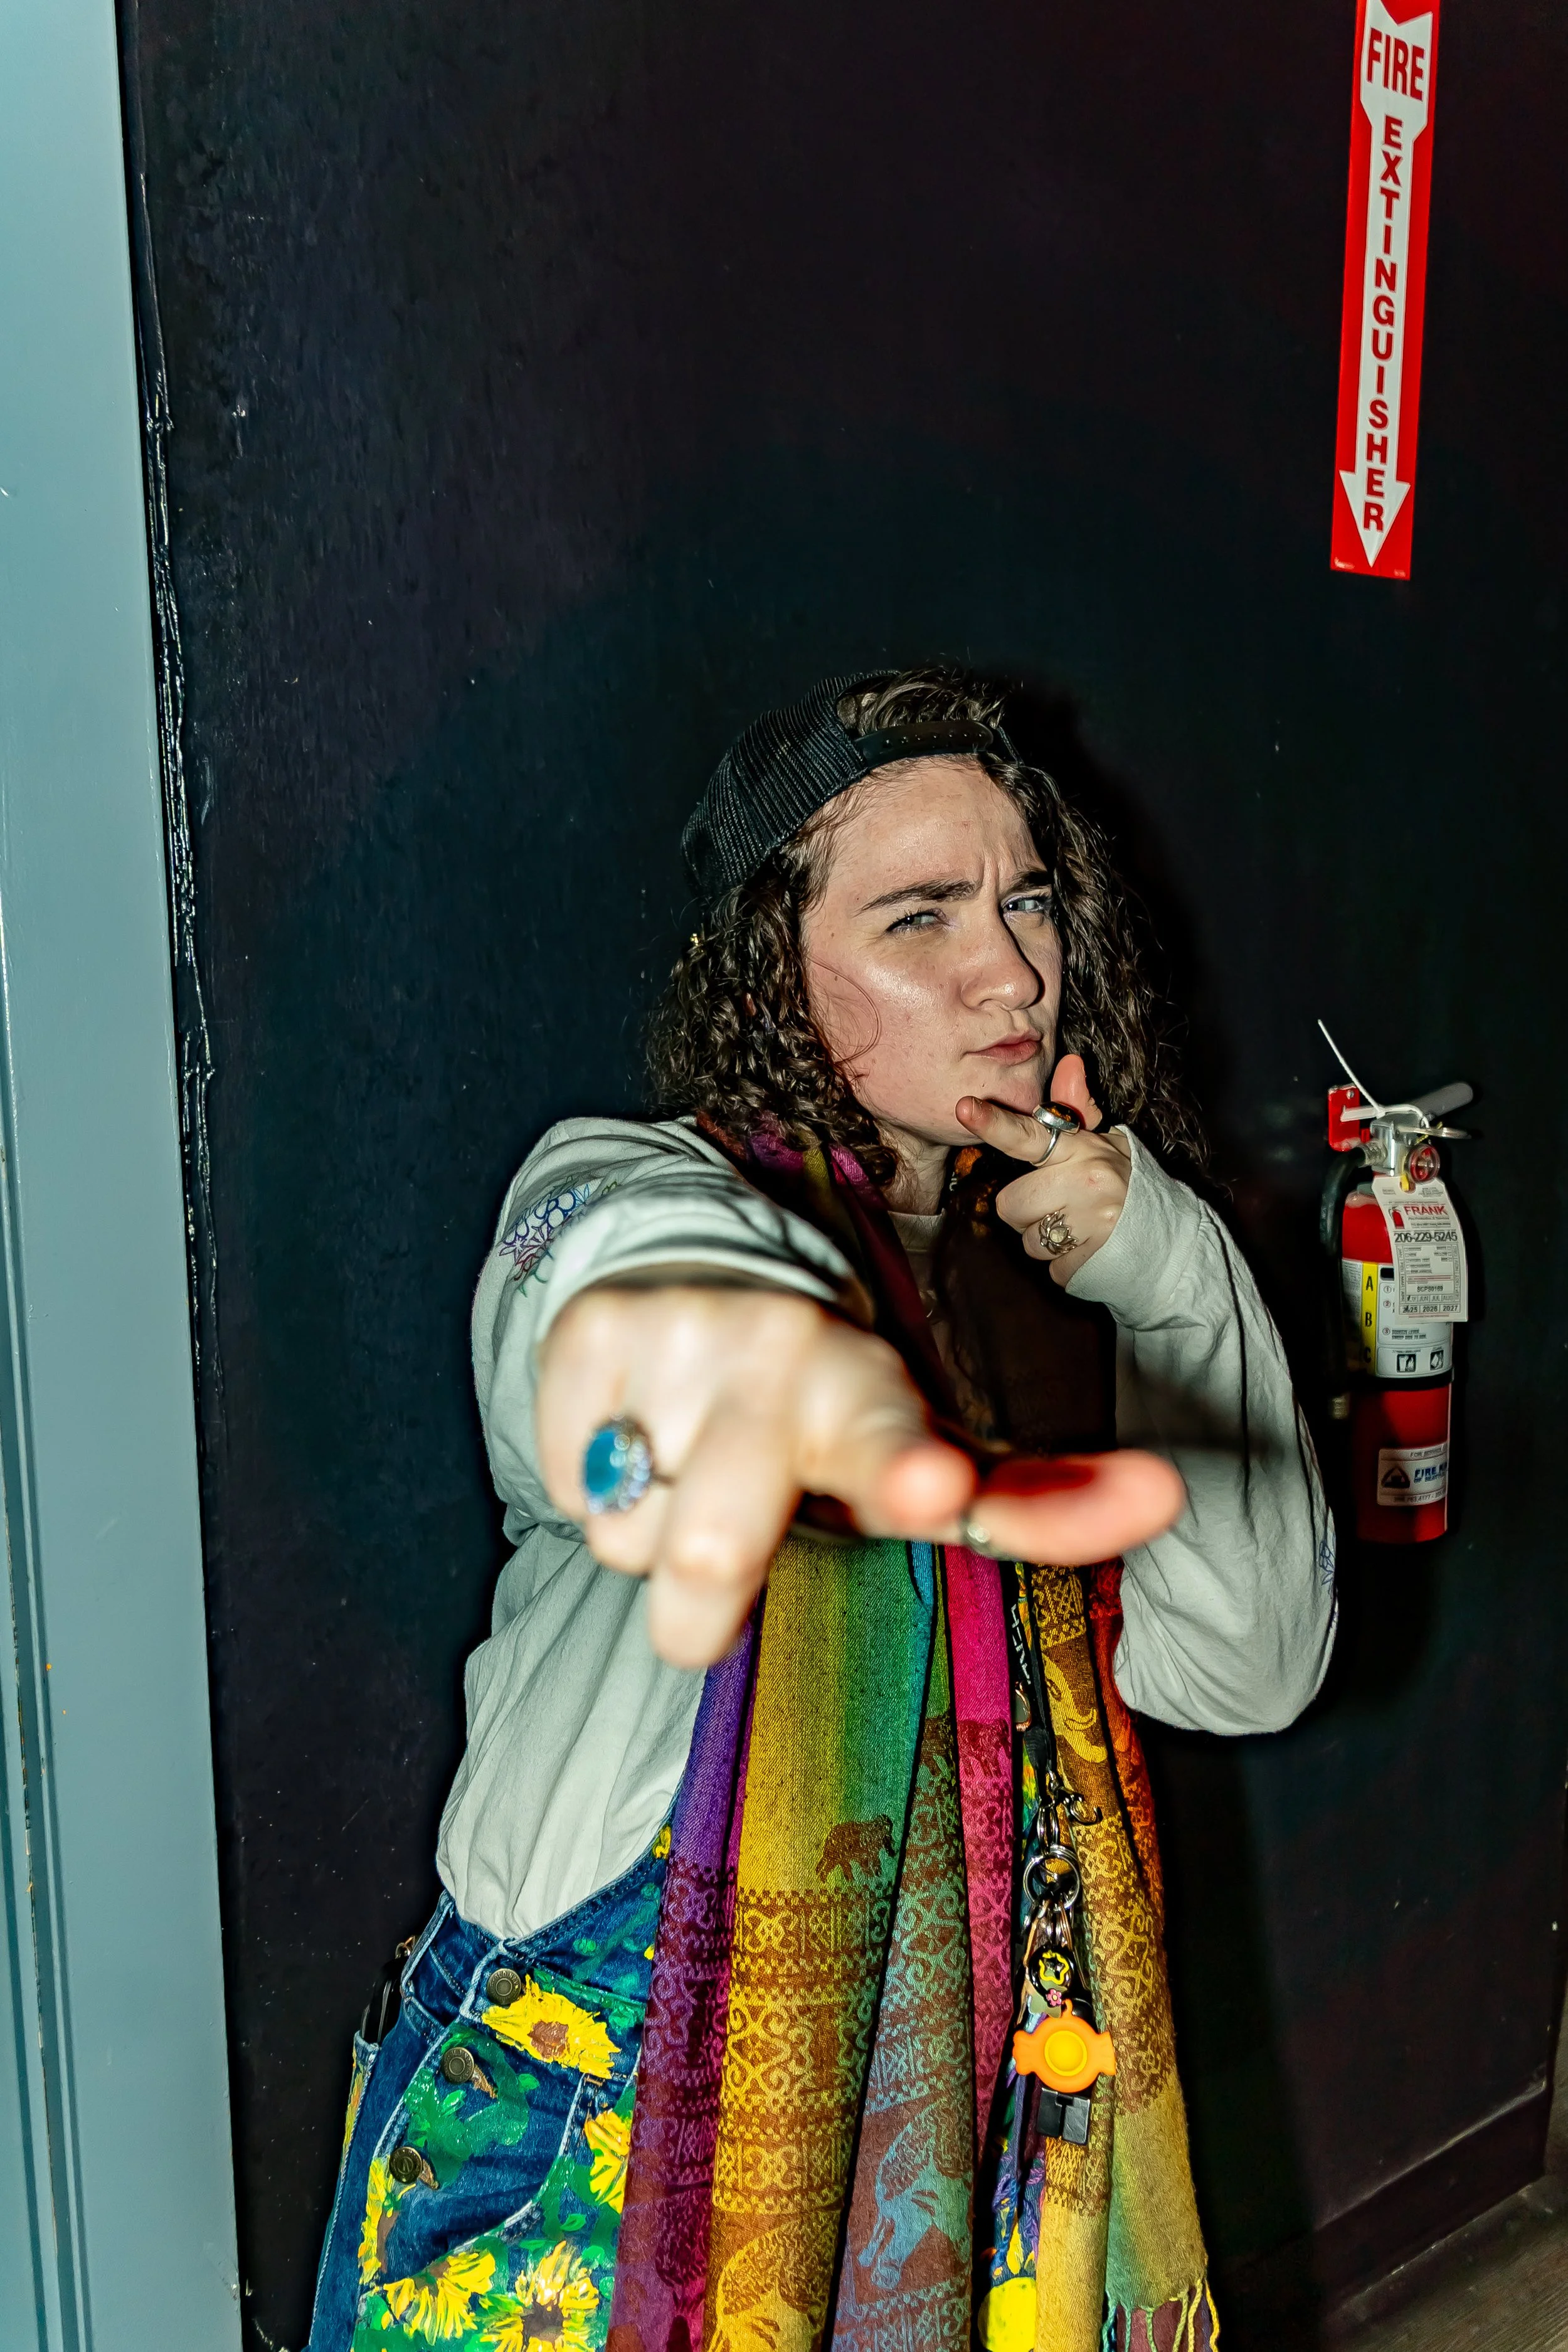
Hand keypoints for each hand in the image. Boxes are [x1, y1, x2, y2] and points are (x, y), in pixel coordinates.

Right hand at [536, 1282, 1181, 1666]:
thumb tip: (1163, 1495)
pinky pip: (572, 1490)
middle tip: (712, 1585)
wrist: (688, 1280)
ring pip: (631, 1542)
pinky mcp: (587, 1333)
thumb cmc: (822, 1411)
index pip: (888, 1443)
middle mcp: (780, 1348)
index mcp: (870, 1391)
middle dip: (697, 1613)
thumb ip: (1035, 1501)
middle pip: (713, 1551)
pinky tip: (632, 1434)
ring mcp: (679, 1335)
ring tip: (685, 1473)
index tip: (929, 1485)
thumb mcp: (917, 1452)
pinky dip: (595, 1492)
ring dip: (651, 1541)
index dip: (905, 1470)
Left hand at [956, 1054, 1129, 1285]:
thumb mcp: (1107, 1144)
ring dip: (1045, 1240)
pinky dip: (1064, 1264)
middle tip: (1060, 1206)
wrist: (1172, 1238)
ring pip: (1027, 1240)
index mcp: (1083, 1151)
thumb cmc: (1129, 1186)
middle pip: (1010, 1204)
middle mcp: (1086, 1183)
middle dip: (1027, 1212)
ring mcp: (1089, 1223)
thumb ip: (1078, 1111)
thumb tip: (1068, 1062)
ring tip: (1077, 1229)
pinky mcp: (1090, 1260)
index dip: (995, 1123)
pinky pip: (1050, 1267)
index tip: (965, 1108)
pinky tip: (1088, 1250)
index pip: (1030, 1136)